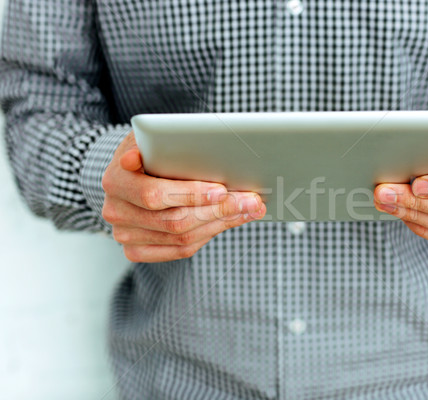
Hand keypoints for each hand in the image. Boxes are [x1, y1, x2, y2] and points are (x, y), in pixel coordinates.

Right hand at [101, 131, 265, 262]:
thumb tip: (146, 156)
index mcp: (115, 180)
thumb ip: (161, 142)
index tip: (222, 189)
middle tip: (251, 200)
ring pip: (182, 238)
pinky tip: (231, 220)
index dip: (191, 194)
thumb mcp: (154, 138)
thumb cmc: (150, 150)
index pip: (154, 195)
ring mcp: (125, 234)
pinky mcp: (135, 250)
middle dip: (219, 210)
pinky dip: (210, 234)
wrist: (130, 172)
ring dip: (222, 223)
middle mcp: (115, 211)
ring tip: (250, 209)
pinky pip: (180, 249)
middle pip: (174, 221)